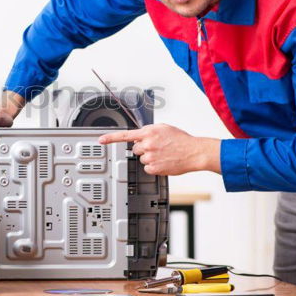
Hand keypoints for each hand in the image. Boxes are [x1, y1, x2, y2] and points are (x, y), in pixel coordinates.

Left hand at [98, 124, 220, 175]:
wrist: (193, 152)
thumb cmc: (181, 140)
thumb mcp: (164, 128)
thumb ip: (149, 131)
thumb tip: (140, 136)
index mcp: (148, 132)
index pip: (125, 135)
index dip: (110, 138)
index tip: (101, 140)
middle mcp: (147, 144)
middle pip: (135, 149)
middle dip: (143, 148)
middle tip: (156, 147)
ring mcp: (150, 157)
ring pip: (141, 159)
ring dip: (149, 157)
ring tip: (163, 154)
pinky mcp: (154, 168)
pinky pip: (147, 168)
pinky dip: (154, 166)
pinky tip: (164, 161)